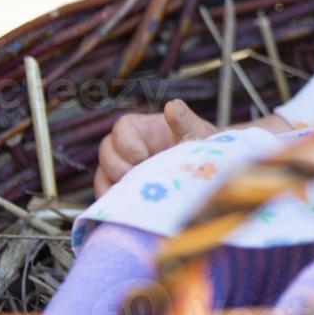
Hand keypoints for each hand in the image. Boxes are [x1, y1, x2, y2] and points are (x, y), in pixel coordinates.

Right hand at [94, 99, 214, 196]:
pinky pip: (107, 197)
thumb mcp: (197, 133)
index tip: (140, 156)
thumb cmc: (202, 148)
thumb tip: (172, 106)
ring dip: (112, 186)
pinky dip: (112, 203)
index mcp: (144, 128)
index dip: (125, 141)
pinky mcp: (124, 192)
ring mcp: (124, 170)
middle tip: (134, 178)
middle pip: (106, 151)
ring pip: (102, 175)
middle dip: (116, 166)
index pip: (122, 127)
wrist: (210, 175)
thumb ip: (185, 120)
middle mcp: (129, 148)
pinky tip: (127, 208)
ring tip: (132, 195)